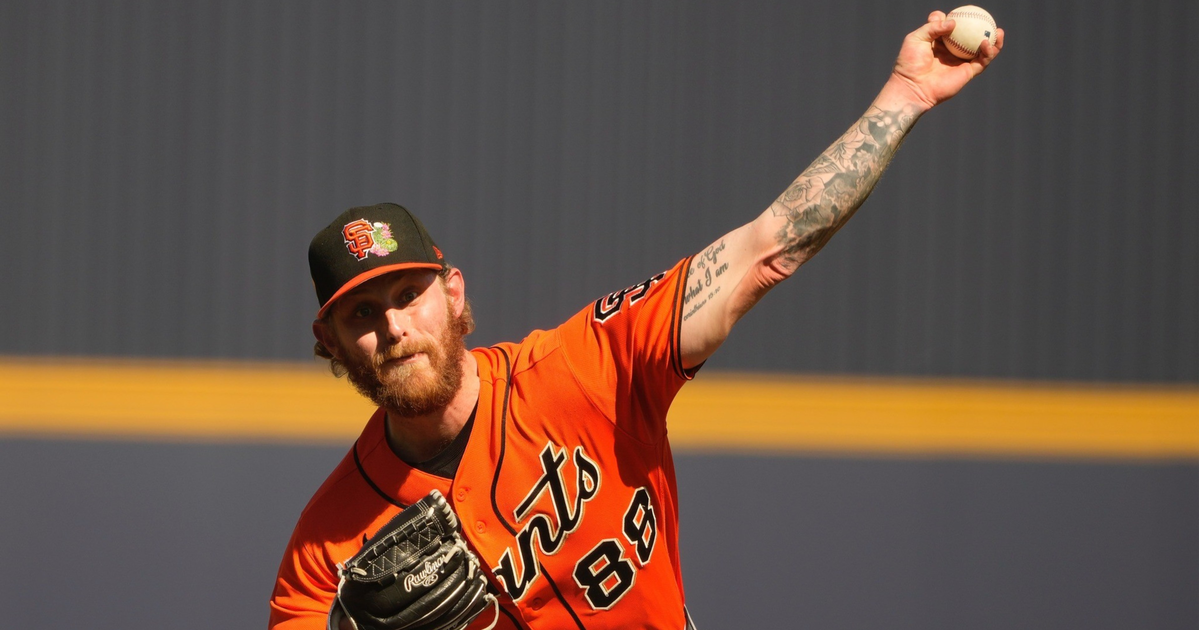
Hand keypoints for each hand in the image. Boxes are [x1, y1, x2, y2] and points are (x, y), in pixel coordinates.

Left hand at [888, 11, 1004, 109]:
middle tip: (987, 18)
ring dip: (992, 41)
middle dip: (981, 28)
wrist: (912, 86)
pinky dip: (988, 52)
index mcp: (938, 43)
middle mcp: (951, 52)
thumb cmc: (909, 62)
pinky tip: (987, 43)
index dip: (954, 19)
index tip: (955, 14)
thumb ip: (933, 27)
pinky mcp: (967, 73)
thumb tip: (953, 22)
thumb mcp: (916, 38)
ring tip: (997, 31)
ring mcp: (960, 62)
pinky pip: (982, 61)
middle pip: (970, 38)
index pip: (951, 28)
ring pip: (981, 50)